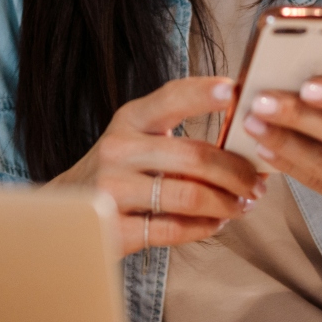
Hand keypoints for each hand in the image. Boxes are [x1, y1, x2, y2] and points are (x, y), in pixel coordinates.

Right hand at [50, 76, 266, 256]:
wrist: (65, 210)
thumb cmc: (118, 170)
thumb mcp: (136, 137)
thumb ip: (177, 132)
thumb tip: (244, 135)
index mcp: (129, 119)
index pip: (171, 97)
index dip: (205, 93)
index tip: (236, 92)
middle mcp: (118, 149)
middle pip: (194, 156)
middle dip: (237, 172)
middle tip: (257, 183)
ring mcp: (112, 190)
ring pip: (189, 196)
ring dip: (227, 203)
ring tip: (241, 205)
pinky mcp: (113, 228)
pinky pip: (173, 229)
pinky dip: (204, 227)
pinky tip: (215, 223)